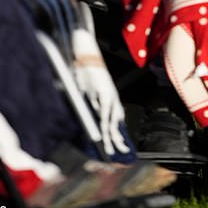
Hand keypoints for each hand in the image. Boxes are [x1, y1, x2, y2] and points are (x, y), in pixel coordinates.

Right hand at [71, 27, 129, 156]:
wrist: (87, 54)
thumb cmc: (86, 71)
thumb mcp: (89, 90)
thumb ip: (92, 103)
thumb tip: (89, 116)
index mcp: (109, 98)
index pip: (115, 119)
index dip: (117, 133)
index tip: (119, 145)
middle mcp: (112, 98)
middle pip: (116, 122)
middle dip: (118, 139)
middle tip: (122, 152)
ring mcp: (109, 95)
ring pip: (111, 119)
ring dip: (111, 136)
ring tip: (113, 149)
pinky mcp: (104, 92)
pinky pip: (105, 110)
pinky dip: (105, 122)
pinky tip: (107, 132)